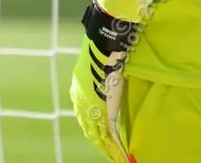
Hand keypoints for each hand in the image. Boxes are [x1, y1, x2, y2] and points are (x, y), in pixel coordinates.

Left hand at [71, 1, 137, 162]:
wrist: (104, 48)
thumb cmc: (104, 55)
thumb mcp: (98, 73)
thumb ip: (100, 85)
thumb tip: (106, 87)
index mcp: (79, 93)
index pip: (85, 119)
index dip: (93, 132)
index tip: (100, 141)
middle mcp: (81, 102)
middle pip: (90, 130)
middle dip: (100, 143)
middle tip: (109, 154)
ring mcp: (90, 107)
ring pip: (99, 136)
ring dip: (108, 148)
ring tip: (116, 158)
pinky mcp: (103, 110)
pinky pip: (109, 134)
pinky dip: (116, 146)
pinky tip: (121, 155)